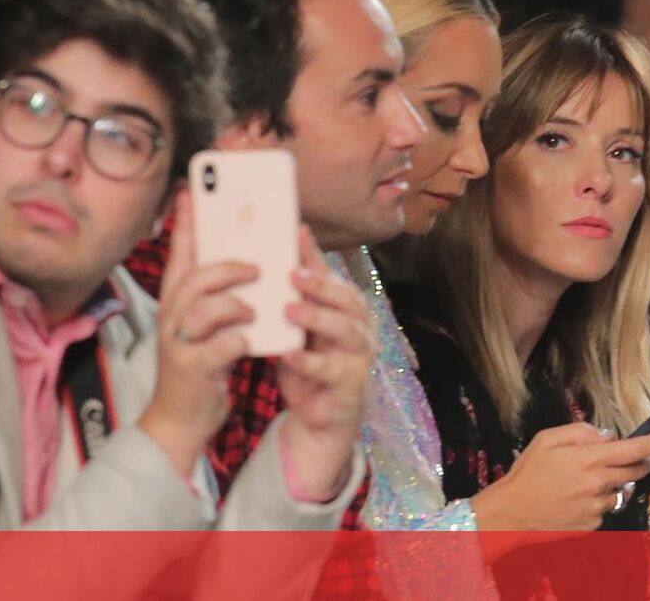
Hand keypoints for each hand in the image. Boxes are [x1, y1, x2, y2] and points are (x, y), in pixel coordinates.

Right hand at [140, 191, 255, 475]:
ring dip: (235, 303)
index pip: (180, 255)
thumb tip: (251, 258)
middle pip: (194, 277)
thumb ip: (221, 293)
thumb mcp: (208, 324)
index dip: (187, 223)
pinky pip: (219, 345)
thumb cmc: (203, 363)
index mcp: (177, 301)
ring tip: (256, 309)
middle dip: (228, 266)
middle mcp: (173, 317)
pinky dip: (240, 340)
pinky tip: (253, 341)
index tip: (193, 192)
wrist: (183, 418)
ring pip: (204, 308)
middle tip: (258, 267)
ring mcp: (179, 343)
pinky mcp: (193, 369)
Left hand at [278, 226, 374, 500]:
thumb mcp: (302, 323)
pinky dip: (311, 361)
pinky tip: (288, 354)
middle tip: (290, 276)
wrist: (319, 416)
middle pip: (348, 299)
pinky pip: (333, 369)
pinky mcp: (352, 384)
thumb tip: (293, 237)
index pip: (334, 277)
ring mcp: (360, 356)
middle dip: (320, 286)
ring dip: (317, 318)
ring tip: (289, 311)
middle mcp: (361, 328)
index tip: (296, 234)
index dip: (316, 257)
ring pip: (346, 331)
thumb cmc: (310, 361)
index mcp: (348, 308)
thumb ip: (300, 288)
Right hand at [471, 422, 649, 531]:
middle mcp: (599, 484)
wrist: (511, 513)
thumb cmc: (527, 472)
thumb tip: (607, 435)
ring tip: (591, 479)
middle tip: (643, 456)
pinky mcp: (593, 524)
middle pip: (636, 471)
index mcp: (590, 459)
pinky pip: (605, 508)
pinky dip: (599, 500)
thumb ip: (580, 431)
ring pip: (621, 491)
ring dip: (616, 482)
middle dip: (645, 461)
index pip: (635, 449)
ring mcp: (598, 507)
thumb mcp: (547, 439)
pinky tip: (577, 498)